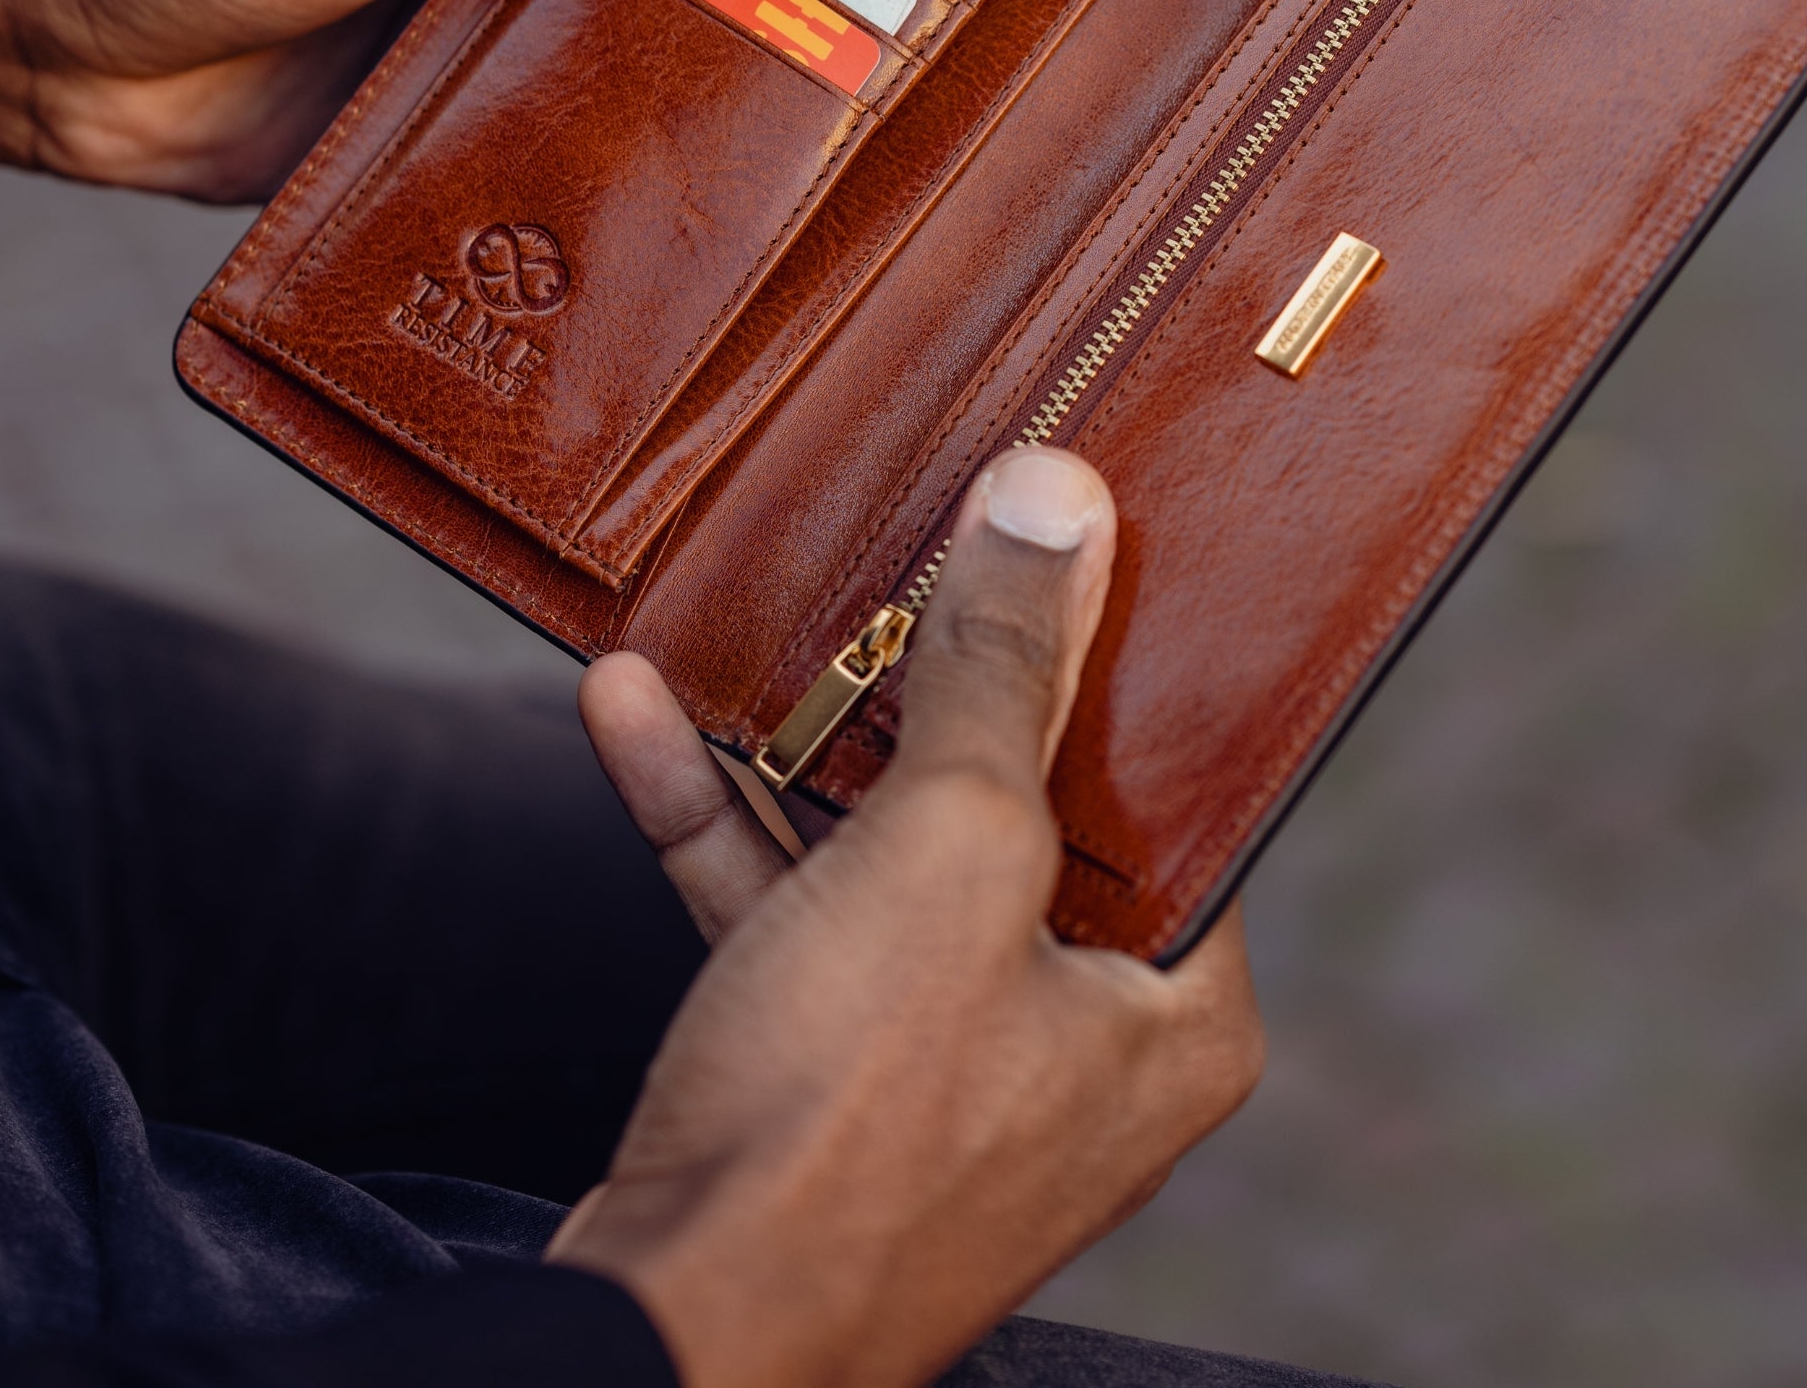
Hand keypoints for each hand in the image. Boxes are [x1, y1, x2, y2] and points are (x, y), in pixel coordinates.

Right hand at [551, 448, 1263, 1387]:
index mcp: (1170, 1010)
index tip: (1059, 549)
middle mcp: (1072, 1041)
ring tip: (750, 621)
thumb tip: (1059, 503)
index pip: (1170, 795)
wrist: (663, 1335)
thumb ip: (1001, 677)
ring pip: (883, 856)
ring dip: (802, 742)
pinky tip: (636, 711)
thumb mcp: (949, 854)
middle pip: (1014, 812)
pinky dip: (721, 819)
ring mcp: (940, 1066)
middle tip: (902, 552)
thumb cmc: (849, 1122)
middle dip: (931, 685)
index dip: (1112, 666)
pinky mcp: (821, 1082)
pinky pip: (786, 914)